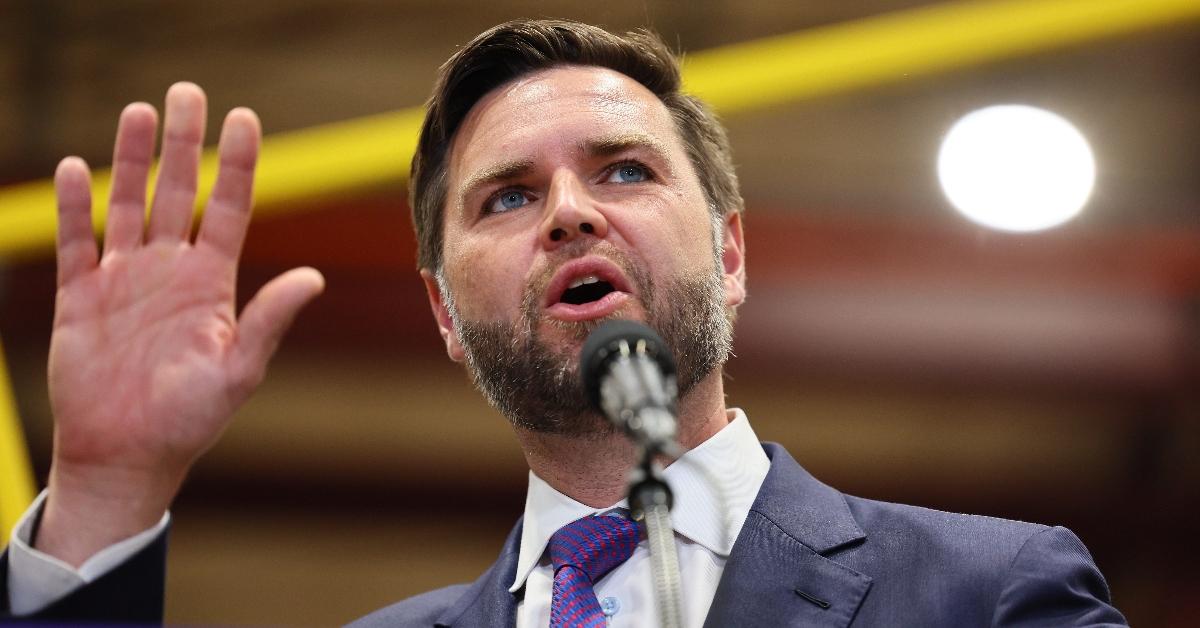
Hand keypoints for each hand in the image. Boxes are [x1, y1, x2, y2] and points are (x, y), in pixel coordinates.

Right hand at [37, 83, 323, 565]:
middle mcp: (170, 271)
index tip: (244, 118)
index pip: (229, 208)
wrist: (128, 455)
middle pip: (179, 192)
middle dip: (184, 143)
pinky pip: (76, 242)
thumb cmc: (190, 419)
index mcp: (212, 283)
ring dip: (131, 160)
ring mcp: (124, 279)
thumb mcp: (238, 370)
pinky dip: (74, 207)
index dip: (238, 164)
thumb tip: (314, 277)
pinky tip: (75, 168)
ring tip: (139, 112)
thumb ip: (270, 320)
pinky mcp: (81, 297)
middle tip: (188, 92)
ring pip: (128, 205)